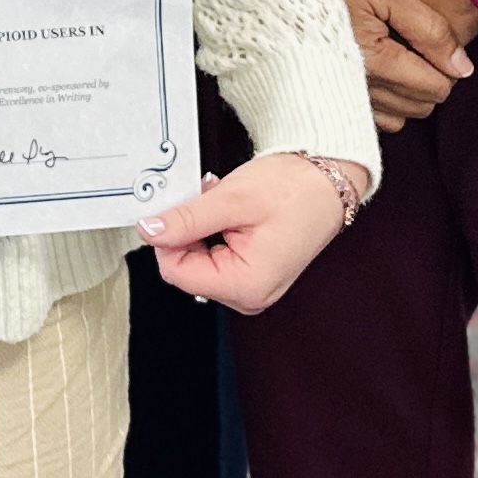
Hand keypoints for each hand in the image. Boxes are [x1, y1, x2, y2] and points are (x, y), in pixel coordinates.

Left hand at [142, 154, 354, 314]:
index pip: (175, 271)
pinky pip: (212, 255)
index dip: (167, 235)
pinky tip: (228, 211)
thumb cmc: (295, 191)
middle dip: (186, 228)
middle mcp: (249, 295)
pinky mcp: (250, 272)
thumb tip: (149, 231)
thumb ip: (186, 219)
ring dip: (199, 225)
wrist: (328, 182)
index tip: (176, 205)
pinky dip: (211, 229)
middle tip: (206, 198)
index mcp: (246, 286)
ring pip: (196, 258)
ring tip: (222, 202)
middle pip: (184, 266)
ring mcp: (250, 286)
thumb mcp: (233, 199)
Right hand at [331, 0, 477, 132]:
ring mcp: (338, 95)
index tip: (432, 40)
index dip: (446, 64)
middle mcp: (355, 86)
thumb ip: (429, 29)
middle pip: (420, 105)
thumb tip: (462, 67)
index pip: (436, 86)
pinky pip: (370, 119)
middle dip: (429, 79)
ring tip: (395, 56)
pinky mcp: (324, 96)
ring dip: (406, 93)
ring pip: (398, 117)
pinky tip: (375, 70)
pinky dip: (382, 102)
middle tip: (414, 44)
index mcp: (374, 59)